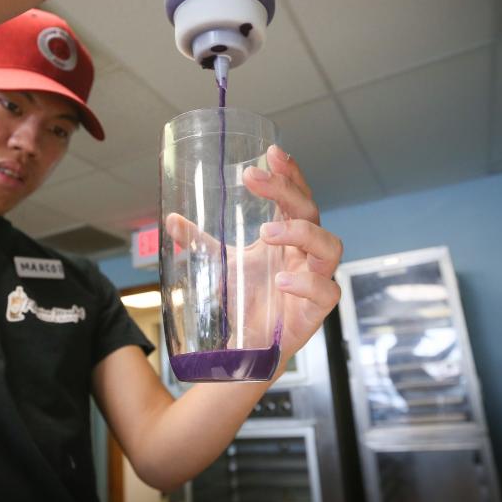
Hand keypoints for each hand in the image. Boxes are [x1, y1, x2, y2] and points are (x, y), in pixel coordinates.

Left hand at [164, 145, 342, 361]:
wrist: (248, 348)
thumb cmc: (246, 301)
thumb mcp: (221, 265)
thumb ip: (200, 242)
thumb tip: (171, 219)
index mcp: (288, 236)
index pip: (296, 196)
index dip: (289, 173)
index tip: (271, 153)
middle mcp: (305, 254)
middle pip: (311, 213)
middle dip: (287, 191)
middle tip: (257, 180)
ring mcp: (315, 280)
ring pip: (330, 247)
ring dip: (301, 233)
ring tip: (267, 233)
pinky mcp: (317, 311)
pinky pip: (326, 291)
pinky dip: (306, 283)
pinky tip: (283, 279)